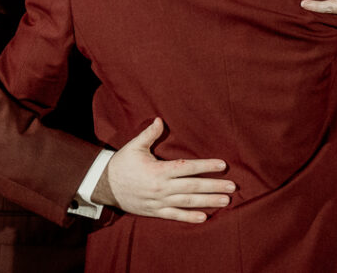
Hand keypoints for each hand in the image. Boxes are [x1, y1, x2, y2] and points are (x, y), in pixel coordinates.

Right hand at [92, 117, 234, 222]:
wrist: (104, 186)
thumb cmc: (121, 164)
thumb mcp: (134, 146)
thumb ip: (149, 134)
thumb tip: (160, 119)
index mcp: (158, 171)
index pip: (187, 168)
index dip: (206, 166)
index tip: (222, 165)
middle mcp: (161, 188)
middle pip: (192, 187)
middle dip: (214, 186)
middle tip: (232, 186)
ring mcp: (159, 202)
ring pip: (188, 202)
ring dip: (208, 201)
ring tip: (225, 200)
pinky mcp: (155, 212)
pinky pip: (175, 216)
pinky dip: (190, 217)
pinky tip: (205, 217)